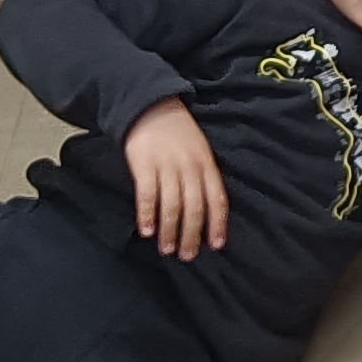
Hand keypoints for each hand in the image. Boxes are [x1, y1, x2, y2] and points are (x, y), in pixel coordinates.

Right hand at [125, 99, 230, 260]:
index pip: (217, 198)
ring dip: (170, 231)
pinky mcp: (144, 165)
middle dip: (192, 235)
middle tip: (187, 256)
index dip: (217, 223)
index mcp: (206, 163)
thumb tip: (206, 211)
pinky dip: (147, 214)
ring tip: (167, 249)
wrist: (150, 105)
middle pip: (194, 207)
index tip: (216, 245)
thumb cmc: (177, 133)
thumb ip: (203, 176)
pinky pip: (147, 195)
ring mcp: (167, 166)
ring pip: (172, 205)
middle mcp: (189, 167)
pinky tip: (146, 230)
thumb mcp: (199, 150)